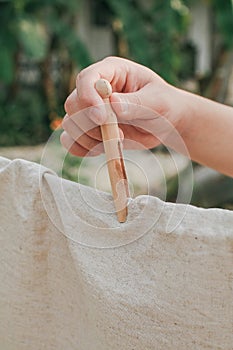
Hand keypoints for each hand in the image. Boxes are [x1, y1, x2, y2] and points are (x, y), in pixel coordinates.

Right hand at [61, 56, 185, 156]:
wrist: (166, 124)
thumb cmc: (164, 105)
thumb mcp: (158, 101)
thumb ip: (137, 102)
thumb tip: (113, 103)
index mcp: (111, 72)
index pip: (87, 79)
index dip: (88, 98)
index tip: (101, 118)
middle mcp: (95, 90)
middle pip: (73, 104)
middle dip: (92, 124)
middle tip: (119, 135)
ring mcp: (90, 111)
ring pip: (70, 124)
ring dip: (89, 139)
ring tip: (117, 142)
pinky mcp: (90, 130)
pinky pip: (71, 141)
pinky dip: (81, 149)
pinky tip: (102, 149)